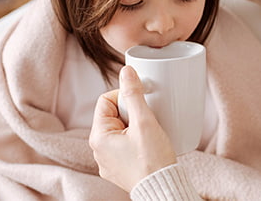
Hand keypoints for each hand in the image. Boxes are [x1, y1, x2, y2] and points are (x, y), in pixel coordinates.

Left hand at [89, 66, 176, 191]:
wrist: (162, 189)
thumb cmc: (152, 160)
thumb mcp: (145, 122)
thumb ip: (134, 95)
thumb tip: (126, 71)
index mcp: (98, 137)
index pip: (106, 100)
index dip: (125, 97)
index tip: (142, 103)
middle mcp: (98, 150)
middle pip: (113, 115)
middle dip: (132, 112)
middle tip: (148, 119)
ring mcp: (108, 161)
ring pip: (120, 130)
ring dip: (135, 126)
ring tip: (151, 133)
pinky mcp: (119, 168)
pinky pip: (124, 145)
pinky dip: (136, 141)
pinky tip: (149, 145)